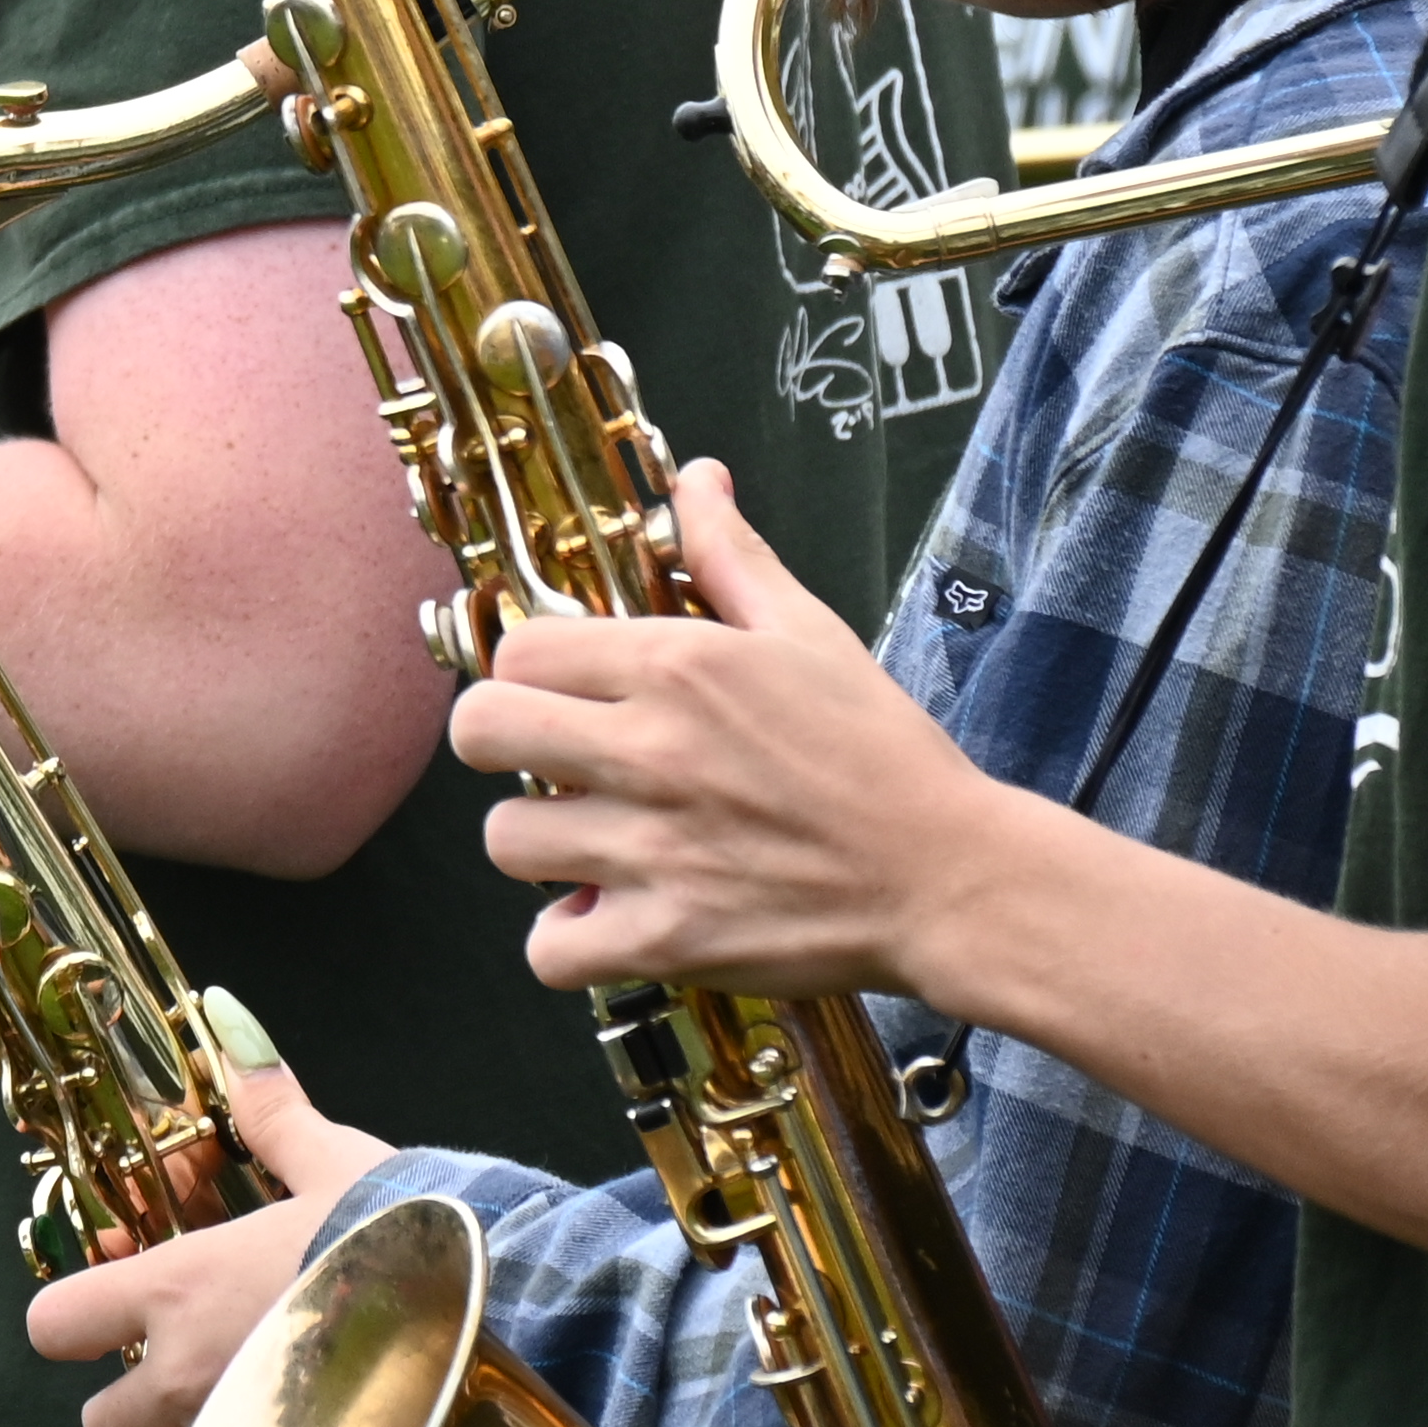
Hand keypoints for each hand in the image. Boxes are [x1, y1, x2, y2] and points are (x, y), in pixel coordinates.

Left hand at [15, 1072, 397, 1426]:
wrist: (489, 1328)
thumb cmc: (405, 1242)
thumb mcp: (340, 1165)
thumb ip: (274, 1117)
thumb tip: (233, 1035)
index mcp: (177, 1289)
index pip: (54, 1323)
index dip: (76, 1320)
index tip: (118, 1309)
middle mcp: (180, 1379)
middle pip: (99, 1424)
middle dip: (133, 1412)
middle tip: (197, 1384)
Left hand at [447, 459, 1019, 999]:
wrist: (950, 877)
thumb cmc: (882, 754)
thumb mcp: (809, 632)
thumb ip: (731, 553)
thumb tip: (696, 476)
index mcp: (677, 666)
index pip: (517, 650)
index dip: (529, 672)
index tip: (565, 694)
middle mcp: (650, 752)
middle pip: (477, 732)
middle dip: (502, 743)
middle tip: (555, 760)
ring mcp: (652, 852)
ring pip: (505, 839)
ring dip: (541, 843)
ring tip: (594, 841)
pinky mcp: (667, 939)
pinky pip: (549, 950)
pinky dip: (568, 941)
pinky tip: (609, 914)